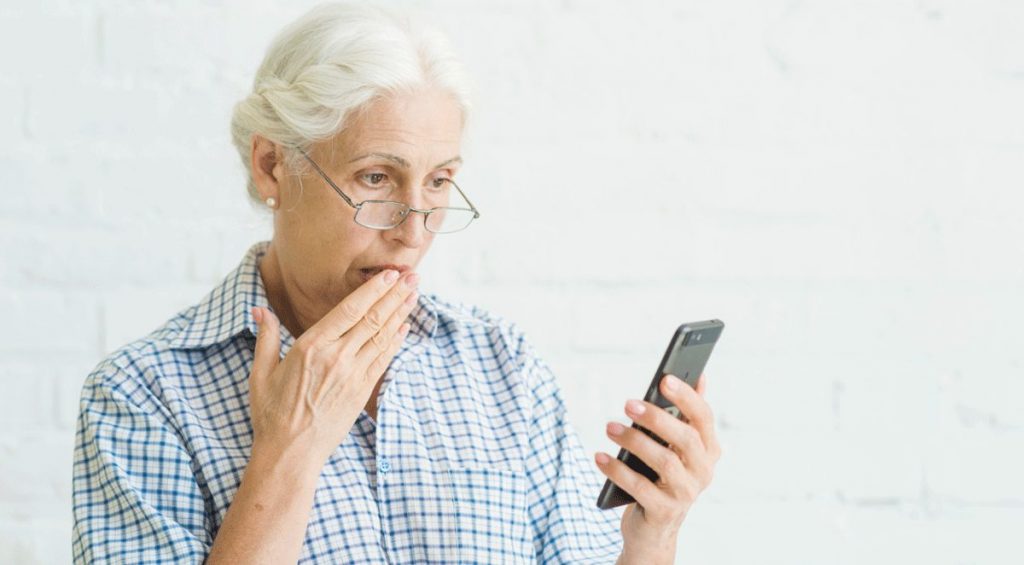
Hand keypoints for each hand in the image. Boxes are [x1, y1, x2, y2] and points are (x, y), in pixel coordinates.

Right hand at [248, 269, 418, 466]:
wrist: (291, 453)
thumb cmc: (272, 413)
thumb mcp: (261, 373)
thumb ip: (266, 337)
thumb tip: (260, 309)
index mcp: (311, 347)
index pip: (349, 310)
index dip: (373, 290)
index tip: (390, 274)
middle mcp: (336, 357)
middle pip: (372, 319)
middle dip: (395, 295)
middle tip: (414, 276)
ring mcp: (352, 375)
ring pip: (382, 336)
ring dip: (400, 313)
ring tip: (415, 295)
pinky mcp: (362, 391)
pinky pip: (383, 359)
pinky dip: (396, 341)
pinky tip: (405, 326)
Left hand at [596, 373, 720, 563]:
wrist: (653, 530)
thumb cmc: (662, 478)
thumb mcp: (675, 448)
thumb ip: (685, 416)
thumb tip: (699, 376)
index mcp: (708, 450)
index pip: (704, 418)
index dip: (687, 397)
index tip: (665, 378)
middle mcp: (703, 472)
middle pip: (685, 439)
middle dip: (656, 418)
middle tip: (628, 404)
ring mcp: (685, 495)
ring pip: (664, 462)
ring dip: (634, 441)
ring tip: (610, 427)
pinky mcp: (664, 513)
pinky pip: (640, 488)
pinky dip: (617, 470)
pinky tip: (599, 456)